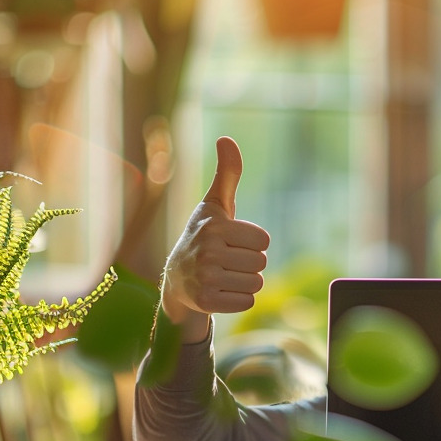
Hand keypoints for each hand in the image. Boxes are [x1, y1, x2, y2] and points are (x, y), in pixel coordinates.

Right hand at [161, 137, 270, 341]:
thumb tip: (226, 139)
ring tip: (223, 276)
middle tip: (226, 261)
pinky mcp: (206, 302)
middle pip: (261, 263)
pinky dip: (237, 299)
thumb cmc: (203, 236)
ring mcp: (206, 278)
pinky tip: (220, 291)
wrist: (176, 279)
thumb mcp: (215, 205)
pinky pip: (247, 302)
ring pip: (256, 284)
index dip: (251, 242)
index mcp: (215, 226)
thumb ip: (227, 173)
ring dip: (244, 282)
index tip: (231, 242)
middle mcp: (208, 252)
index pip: (263, 240)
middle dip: (249, 263)